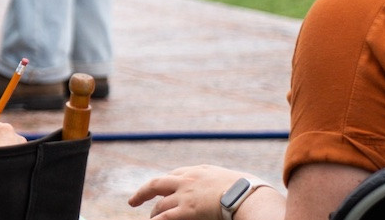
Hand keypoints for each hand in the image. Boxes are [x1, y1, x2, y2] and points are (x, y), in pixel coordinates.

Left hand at [127, 165, 257, 219]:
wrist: (248, 195)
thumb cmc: (250, 189)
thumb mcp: (235, 177)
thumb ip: (225, 181)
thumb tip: (237, 185)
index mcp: (199, 170)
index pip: (176, 174)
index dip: (167, 182)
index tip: (161, 188)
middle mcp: (187, 180)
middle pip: (158, 184)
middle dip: (144, 192)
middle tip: (135, 200)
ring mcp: (184, 195)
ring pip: (160, 204)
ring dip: (153, 213)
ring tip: (150, 218)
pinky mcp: (186, 210)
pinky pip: (164, 217)